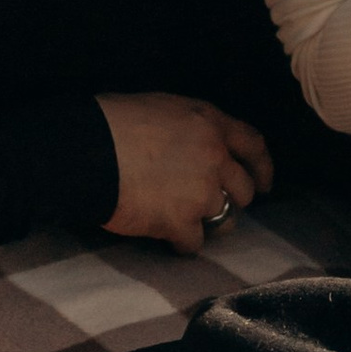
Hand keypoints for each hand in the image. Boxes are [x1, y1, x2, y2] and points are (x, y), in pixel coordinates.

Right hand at [97, 92, 273, 250]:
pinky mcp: (179, 222)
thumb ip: (191, 128)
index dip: (263, 168)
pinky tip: (167, 237)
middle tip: (214, 206)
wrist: (86, 149)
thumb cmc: (113, 122)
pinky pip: (194, 243)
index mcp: (210, 123)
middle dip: (232, 200)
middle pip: (244, 189)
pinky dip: (182, 243)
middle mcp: (213, 157)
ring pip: (225, 220)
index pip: (254, 145)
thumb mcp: (164, 108)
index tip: (265, 184)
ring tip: (187, 222)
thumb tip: (197, 146)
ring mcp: (199, 192)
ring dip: (209, 224)